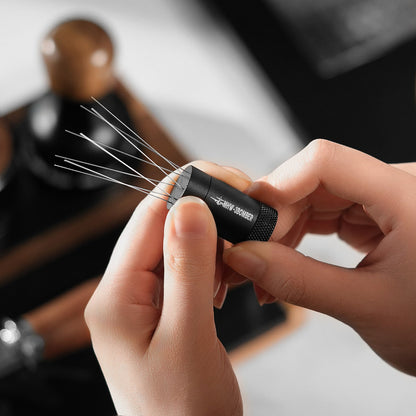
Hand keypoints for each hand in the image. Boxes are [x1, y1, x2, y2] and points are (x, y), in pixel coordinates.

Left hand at [85, 163, 243, 415]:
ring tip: (236, 252)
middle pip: (159, 224)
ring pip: (174, 242)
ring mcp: (141, 298)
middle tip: (240, 211)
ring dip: (209, 238)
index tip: (226, 179)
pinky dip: (209, 260)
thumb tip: (190, 207)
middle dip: (202, 211)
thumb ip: (187, 269)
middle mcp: (122, 292)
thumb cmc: (183, 415)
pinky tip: (224, 274)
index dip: (187, 191)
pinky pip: (183, 265)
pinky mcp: (161, 305)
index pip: (147, 218)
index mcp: (115, 298)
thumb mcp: (189, 339)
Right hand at [224, 139, 415, 375]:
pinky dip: (298, 236)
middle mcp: (397, 188)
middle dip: (274, 217)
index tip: (250, 215)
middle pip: (313, 179)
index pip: (326, 162)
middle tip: (249, 253)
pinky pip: (324, 213)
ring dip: (282, 230)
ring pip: (313, 197)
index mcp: (408, 197)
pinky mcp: (374, 216)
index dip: (279, 183)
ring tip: (264, 266)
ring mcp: (384, 201)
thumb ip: (298, 280)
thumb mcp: (367, 307)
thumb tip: (245, 257)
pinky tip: (284, 260)